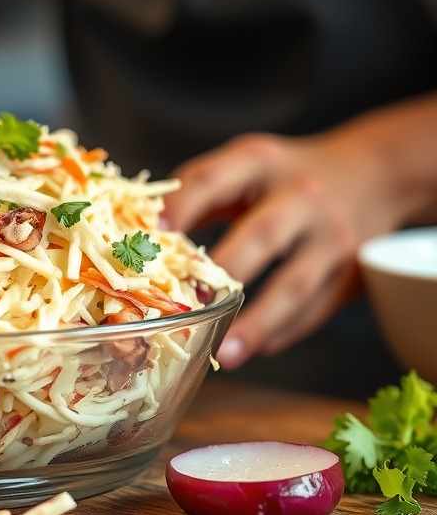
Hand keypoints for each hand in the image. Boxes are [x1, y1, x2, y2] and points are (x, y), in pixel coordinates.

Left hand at [160, 123, 423, 370]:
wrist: (373, 173)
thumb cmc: (284, 177)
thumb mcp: (244, 167)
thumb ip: (197, 197)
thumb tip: (141, 238)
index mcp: (260, 162)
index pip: (212, 180)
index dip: (179, 209)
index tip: (148, 240)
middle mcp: (302, 196)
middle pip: (261, 236)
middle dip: (221, 274)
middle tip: (187, 309)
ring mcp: (333, 237)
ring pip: (294, 286)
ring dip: (256, 323)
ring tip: (224, 352)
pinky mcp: (353, 274)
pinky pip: (314, 310)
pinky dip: (282, 332)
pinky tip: (253, 348)